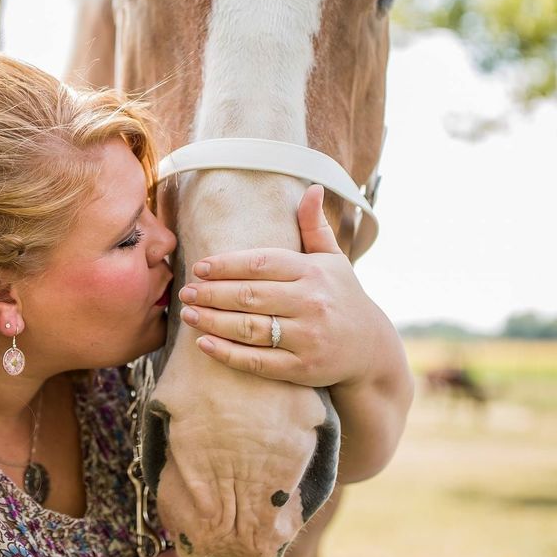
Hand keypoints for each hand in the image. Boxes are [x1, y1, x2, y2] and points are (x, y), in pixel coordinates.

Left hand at [178, 184, 392, 387]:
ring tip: (188, 314)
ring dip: (212, 321)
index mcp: (314, 271)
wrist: (371, 349)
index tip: (200, 266)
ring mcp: (308, 337)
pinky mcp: (302, 369)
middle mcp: (312, 302)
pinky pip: (258, 361)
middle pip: (250, 295)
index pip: (261, 263)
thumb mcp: (333, 259)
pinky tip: (204, 343)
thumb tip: (312, 187)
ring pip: (249, 328)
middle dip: (212, 293)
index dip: (227, 264)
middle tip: (185, 291)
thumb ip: (315, 225)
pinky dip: (227, 353)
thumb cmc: (341, 296)